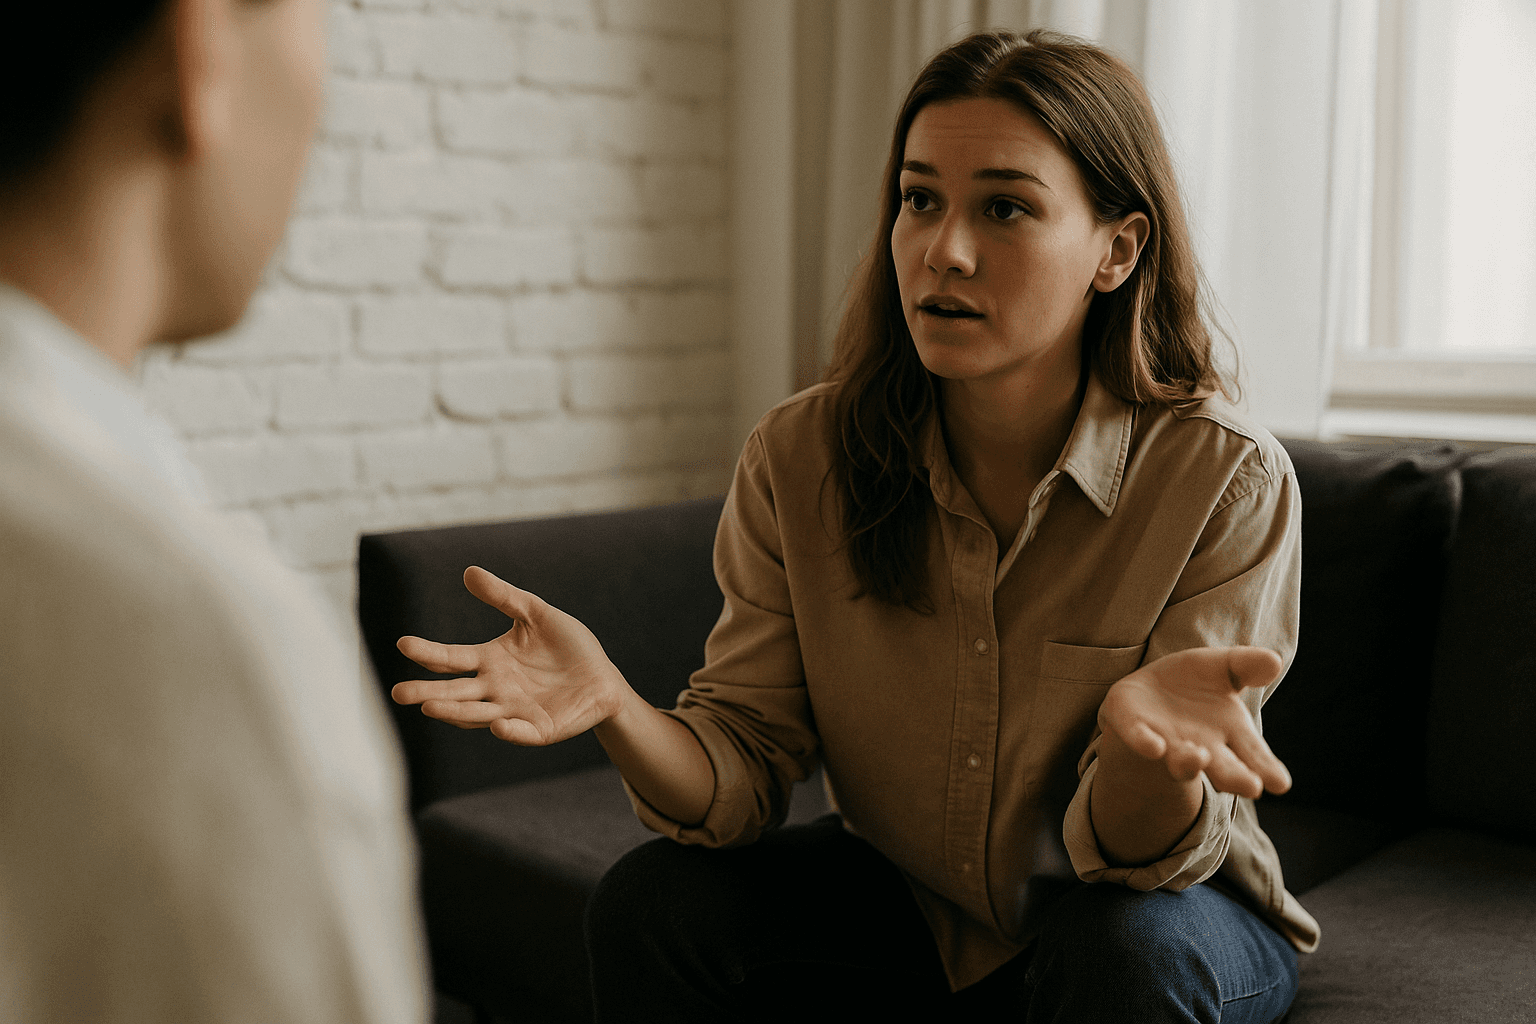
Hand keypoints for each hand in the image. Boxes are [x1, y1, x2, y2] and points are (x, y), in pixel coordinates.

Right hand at [391, 566, 628, 745]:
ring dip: (456, 713)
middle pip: (455, 692)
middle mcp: (495, 689)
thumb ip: (504, 597)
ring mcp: (515, 712)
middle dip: (427, 692)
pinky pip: (521, 732)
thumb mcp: (536, 614)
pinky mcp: (540, 729)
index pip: (452, 658)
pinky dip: (509, 731)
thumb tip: (469, 571)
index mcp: (491, 661)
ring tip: (430, 706)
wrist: (603, 676)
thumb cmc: (568, 644)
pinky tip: (498, 724)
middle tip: (398, 693)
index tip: (403, 643)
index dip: (428, 652)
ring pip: (478, 715)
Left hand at [1098, 646, 1290, 798]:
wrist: (1151, 689)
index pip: (1253, 755)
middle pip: (1222, 767)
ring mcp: (1168, 741)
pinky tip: (1154, 747)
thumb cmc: (1199, 683)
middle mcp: (1202, 746)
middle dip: (1235, 777)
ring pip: (1181, 759)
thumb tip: (1274, 660)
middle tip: (1251, 787)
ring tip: (1198, 758)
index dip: (1266, 768)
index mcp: (1231, 734)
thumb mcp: (1225, 667)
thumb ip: (1247, 666)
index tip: (1281, 784)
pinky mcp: (1136, 728)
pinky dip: (1146, 743)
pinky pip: (1140, 738)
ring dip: (1189, 761)